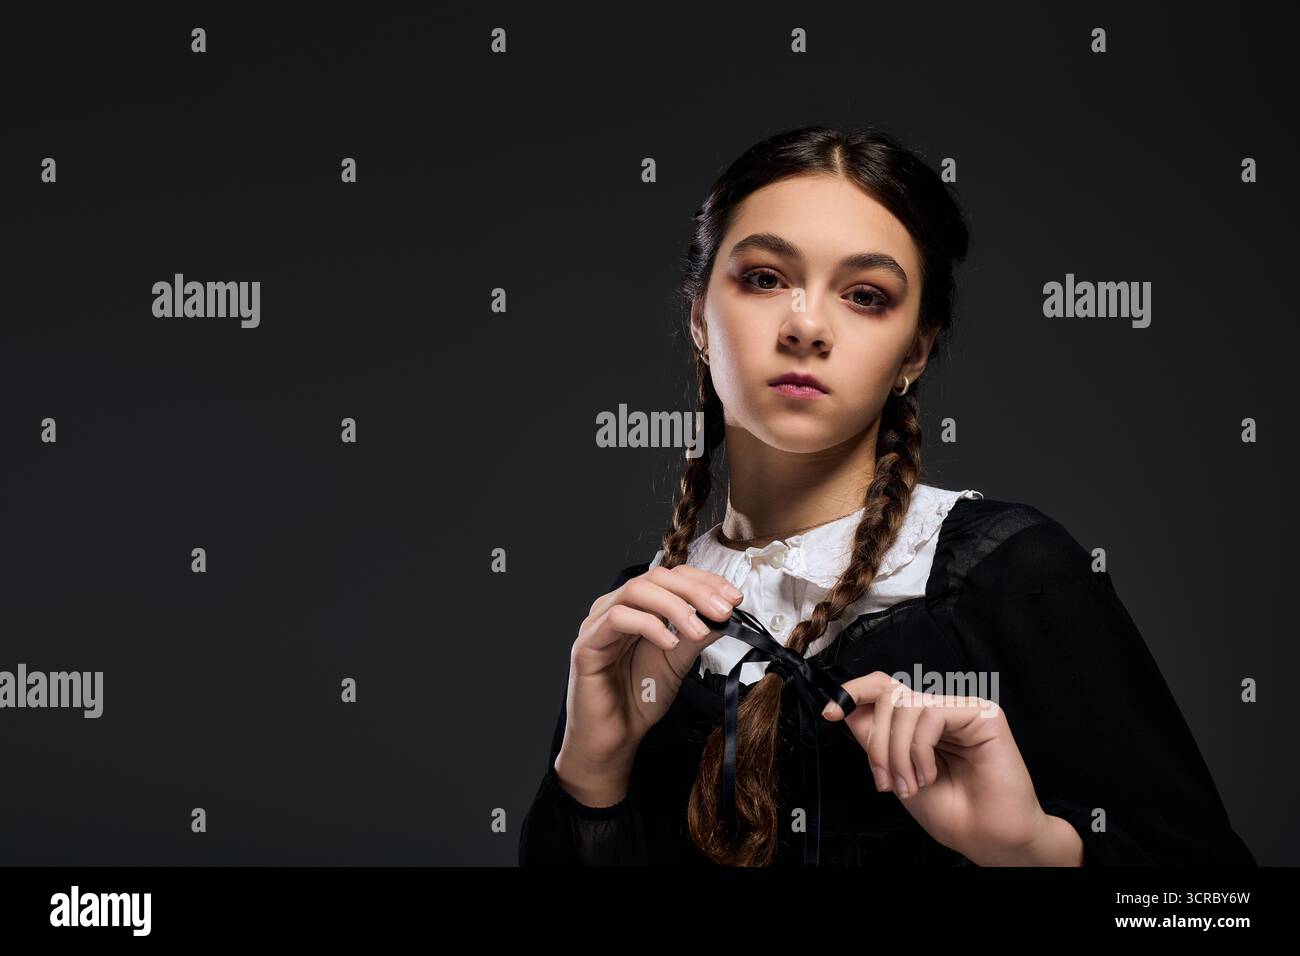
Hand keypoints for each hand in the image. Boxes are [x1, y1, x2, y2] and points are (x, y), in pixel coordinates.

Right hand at [556, 565, 741, 794]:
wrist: (615, 739)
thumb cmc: (640, 699)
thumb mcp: (678, 661)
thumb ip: (696, 635)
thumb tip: (724, 613)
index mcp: (638, 607)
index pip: (672, 577)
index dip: (704, 582)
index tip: (734, 598)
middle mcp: (616, 608)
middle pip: (656, 577)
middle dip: (695, 590)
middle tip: (723, 610)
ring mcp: (598, 623)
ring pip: (636, 590)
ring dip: (675, 606)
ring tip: (698, 631)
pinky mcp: (587, 644)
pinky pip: (617, 619)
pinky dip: (649, 625)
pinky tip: (669, 643)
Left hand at [822, 672, 1081, 865]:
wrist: (987, 838)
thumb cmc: (950, 811)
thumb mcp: (895, 773)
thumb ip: (875, 739)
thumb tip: (844, 708)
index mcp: (920, 722)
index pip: (884, 687)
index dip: (855, 691)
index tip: (829, 712)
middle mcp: (940, 710)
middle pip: (889, 696)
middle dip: (878, 742)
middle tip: (885, 781)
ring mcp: (962, 709)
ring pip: (906, 705)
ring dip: (897, 752)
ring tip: (910, 785)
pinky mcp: (983, 714)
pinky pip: (930, 714)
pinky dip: (919, 750)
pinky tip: (929, 775)